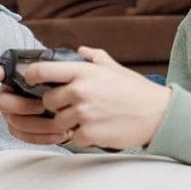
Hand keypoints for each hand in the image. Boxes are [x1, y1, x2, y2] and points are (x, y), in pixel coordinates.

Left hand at [0, 47, 170, 150]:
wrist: (158, 115)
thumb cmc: (136, 91)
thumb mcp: (115, 68)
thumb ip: (94, 58)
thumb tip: (80, 52)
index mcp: (83, 72)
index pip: (42, 70)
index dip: (31, 76)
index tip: (33, 81)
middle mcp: (79, 91)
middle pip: (47, 101)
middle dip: (55, 105)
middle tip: (71, 106)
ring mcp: (83, 114)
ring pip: (57, 122)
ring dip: (68, 123)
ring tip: (87, 119)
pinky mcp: (88, 134)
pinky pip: (73, 137)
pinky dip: (81, 136)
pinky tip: (96, 129)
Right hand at [0, 58, 74, 145]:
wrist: (73, 106)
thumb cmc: (66, 85)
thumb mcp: (68, 71)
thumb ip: (72, 62)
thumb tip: (82, 51)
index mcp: (15, 75)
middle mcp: (8, 93)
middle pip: (2, 101)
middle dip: (22, 105)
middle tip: (43, 105)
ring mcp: (12, 112)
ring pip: (14, 122)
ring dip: (37, 124)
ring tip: (58, 123)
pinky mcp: (20, 129)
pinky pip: (23, 136)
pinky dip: (41, 137)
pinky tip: (59, 134)